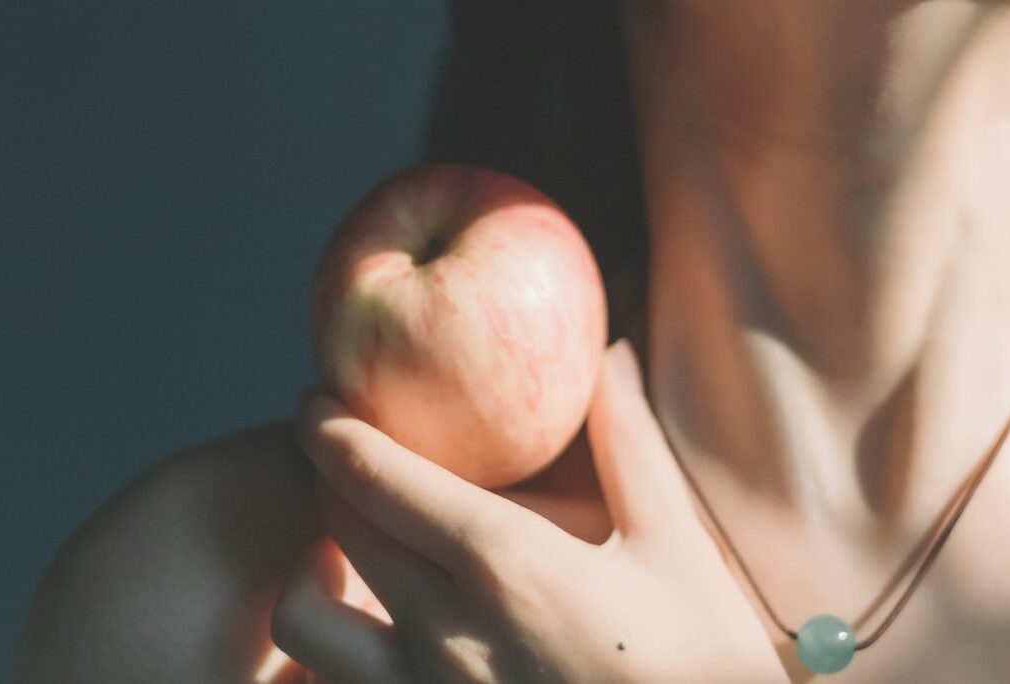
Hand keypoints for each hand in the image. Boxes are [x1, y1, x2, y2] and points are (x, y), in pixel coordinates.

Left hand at [271, 340, 788, 683]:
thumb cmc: (704, 666)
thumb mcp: (676, 549)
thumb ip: (629, 446)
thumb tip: (611, 356)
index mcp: (504, 565)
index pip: (374, 476)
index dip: (330, 429)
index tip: (318, 403)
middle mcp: (443, 633)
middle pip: (338, 529)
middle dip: (328, 480)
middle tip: (344, 459)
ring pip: (305, 620)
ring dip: (311, 573)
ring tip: (339, 558)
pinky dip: (331, 650)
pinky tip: (380, 635)